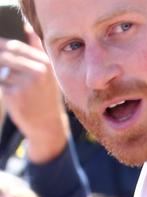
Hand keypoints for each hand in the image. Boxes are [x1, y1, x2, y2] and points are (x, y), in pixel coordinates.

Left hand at [0, 30, 68, 163]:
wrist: (47, 126)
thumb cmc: (44, 97)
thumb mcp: (47, 73)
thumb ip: (36, 49)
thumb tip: (26, 26)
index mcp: (45, 63)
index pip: (15, 46)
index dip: (3, 46)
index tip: (1, 51)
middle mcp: (38, 71)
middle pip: (5, 54)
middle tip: (5, 71)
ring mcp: (26, 83)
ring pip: (0, 69)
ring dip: (0, 73)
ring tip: (9, 82)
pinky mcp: (14, 94)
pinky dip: (1, 86)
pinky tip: (11, 94)